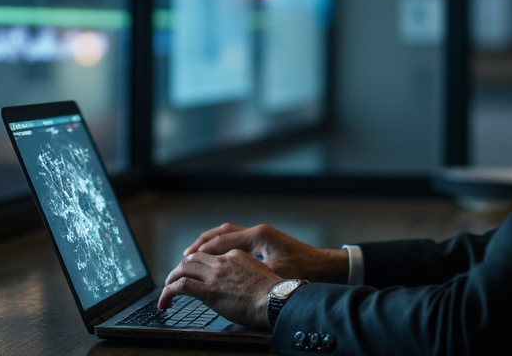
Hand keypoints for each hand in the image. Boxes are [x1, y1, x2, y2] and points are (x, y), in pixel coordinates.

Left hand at [157, 249, 281, 328]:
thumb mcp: (259, 274)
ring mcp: (215, 275)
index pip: (210, 256)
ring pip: (183, 268)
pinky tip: (165, 300)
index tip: (194, 272)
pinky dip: (168, 292)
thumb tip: (239, 285)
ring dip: (171, 278)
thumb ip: (245, 274)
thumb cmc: (273, 294)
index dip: (198, 264)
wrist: (276, 300)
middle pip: (193, 258)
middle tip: (174, 278)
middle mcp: (223, 262)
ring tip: (166, 289)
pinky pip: (181, 286)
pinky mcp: (209, 291)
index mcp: (236, 256)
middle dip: (181, 267)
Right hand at [183, 223, 347, 283]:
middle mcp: (258, 232)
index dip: (201, 252)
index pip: (221, 241)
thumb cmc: (305, 271)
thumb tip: (228, 280)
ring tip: (194, 254)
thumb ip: (252, 275)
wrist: (327, 268)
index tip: (185, 260)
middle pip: (221, 233)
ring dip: (211, 243)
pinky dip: (222, 246)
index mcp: (258, 236)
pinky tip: (217, 257)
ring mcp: (261, 236)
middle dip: (201, 244)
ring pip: (228, 234)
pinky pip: (236, 240)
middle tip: (184, 256)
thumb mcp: (276, 274)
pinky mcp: (265, 243)